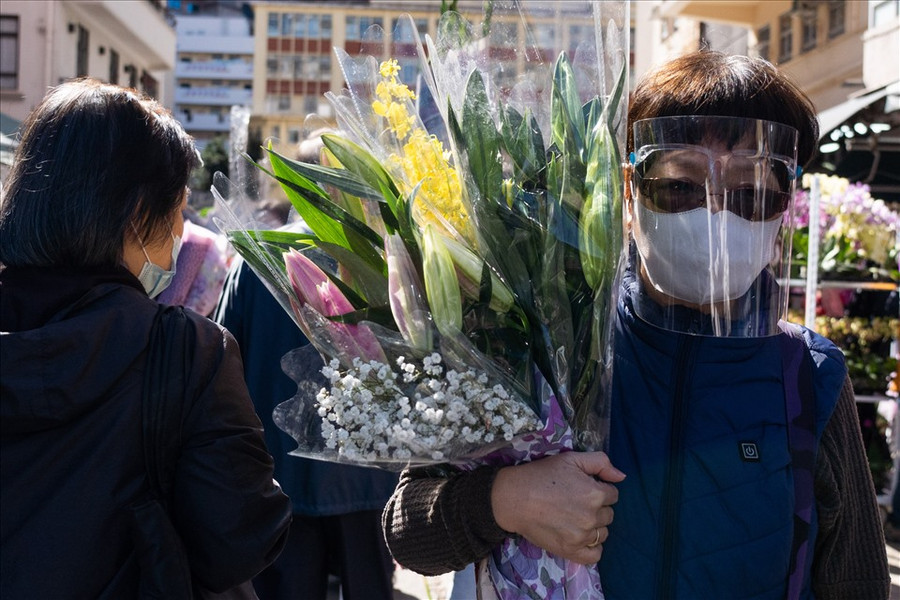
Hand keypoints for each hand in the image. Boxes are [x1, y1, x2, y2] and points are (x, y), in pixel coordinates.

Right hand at [490, 451, 624, 564]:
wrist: (514, 498)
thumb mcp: (571, 458)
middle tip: (576, 502)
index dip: (599, 489)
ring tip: (573, 517)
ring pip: (603, 533)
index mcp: (595, 493)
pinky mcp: (570, 550)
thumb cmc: (541, 475)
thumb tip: (621, 477)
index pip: (613, 495)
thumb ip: (600, 462)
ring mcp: (582, 536)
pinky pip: (595, 555)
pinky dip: (592, 547)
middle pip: (609, 514)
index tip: (583, 488)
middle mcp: (592, 516)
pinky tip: (581, 537)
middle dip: (597, 508)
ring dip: (593, 526)